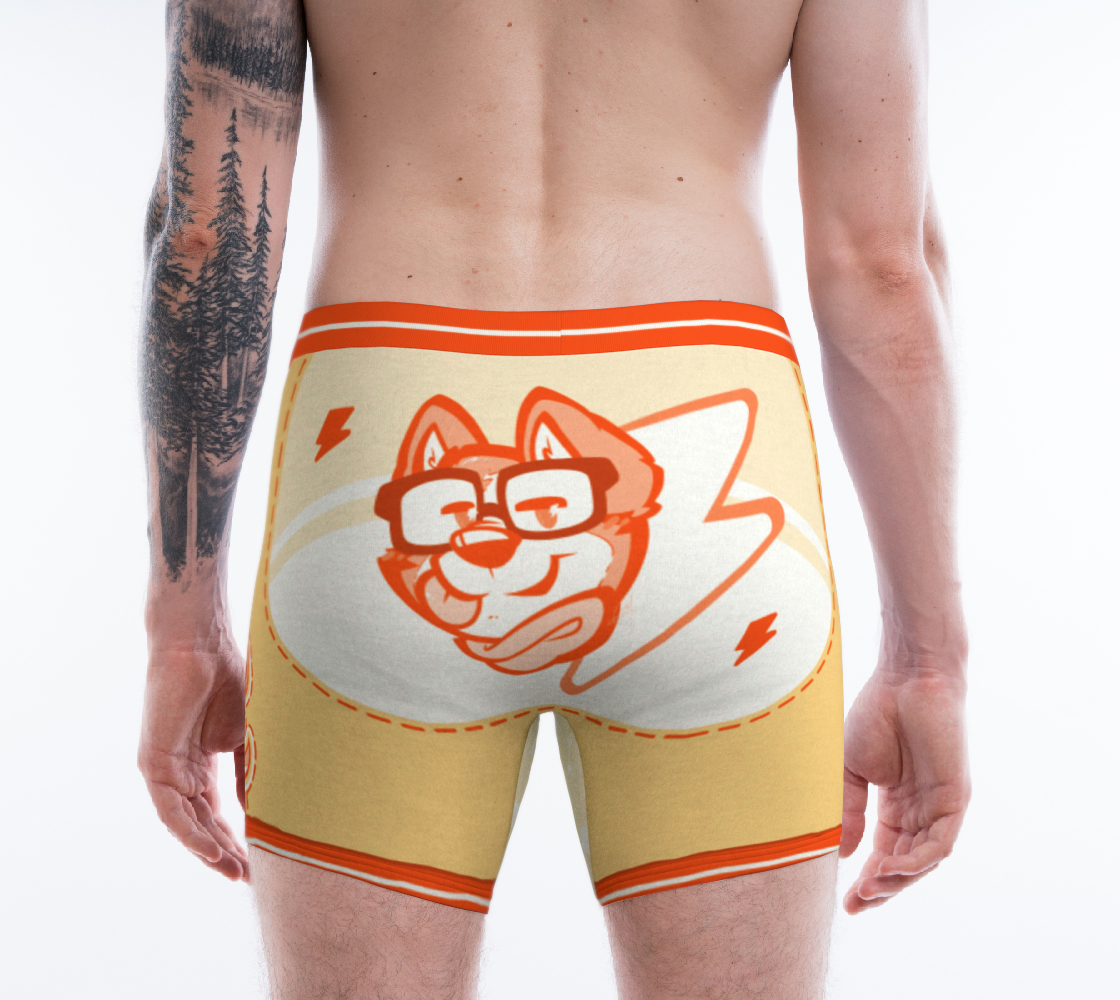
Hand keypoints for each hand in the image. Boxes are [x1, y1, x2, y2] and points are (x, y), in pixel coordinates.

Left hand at [138, 628, 249, 880]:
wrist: (201, 642)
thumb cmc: (227, 675)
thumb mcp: (248, 732)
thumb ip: (251, 769)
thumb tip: (264, 809)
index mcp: (201, 761)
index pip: (217, 811)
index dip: (237, 837)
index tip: (261, 860)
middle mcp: (180, 770)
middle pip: (202, 823)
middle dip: (226, 851)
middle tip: (251, 875)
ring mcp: (164, 768)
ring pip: (186, 822)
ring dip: (209, 849)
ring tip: (237, 870)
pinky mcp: (152, 763)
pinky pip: (171, 810)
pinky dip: (191, 833)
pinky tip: (212, 851)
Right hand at [840, 659, 969, 913]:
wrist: (906, 678)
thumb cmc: (877, 713)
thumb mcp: (852, 770)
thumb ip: (848, 810)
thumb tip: (840, 853)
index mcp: (896, 803)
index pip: (884, 853)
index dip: (866, 880)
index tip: (844, 902)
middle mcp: (921, 810)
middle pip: (905, 864)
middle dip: (881, 889)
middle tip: (855, 903)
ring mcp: (940, 806)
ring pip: (924, 860)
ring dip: (897, 879)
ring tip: (870, 887)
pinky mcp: (956, 797)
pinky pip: (940, 842)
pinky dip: (918, 860)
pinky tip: (891, 867)